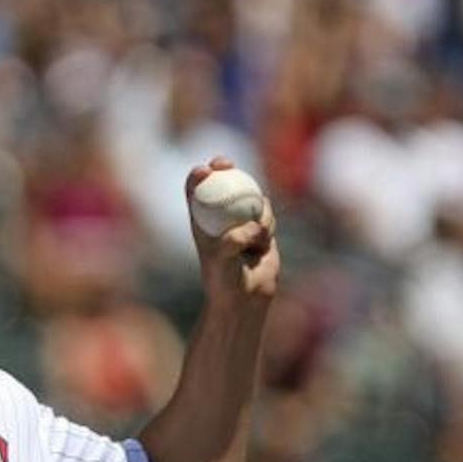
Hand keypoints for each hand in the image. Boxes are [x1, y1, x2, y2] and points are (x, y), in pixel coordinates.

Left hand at [187, 156, 279, 303]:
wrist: (246, 297)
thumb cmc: (224, 280)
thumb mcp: (222, 260)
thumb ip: (234, 241)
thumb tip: (253, 225)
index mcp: (201, 221)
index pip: (195, 191)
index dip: (197, 175)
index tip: (205, 169)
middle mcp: (220, 217)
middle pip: (221, 183)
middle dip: (223, 167)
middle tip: (227, 164)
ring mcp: (241, 220)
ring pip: (251, 199)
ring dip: (256, 212)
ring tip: (255, 238)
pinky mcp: (261, 228)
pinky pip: (267, 216)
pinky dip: (267, 226)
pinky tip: (262, 244)